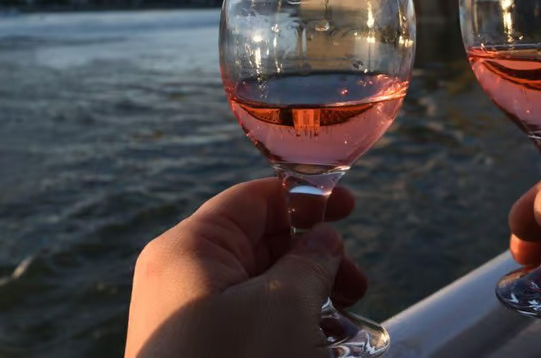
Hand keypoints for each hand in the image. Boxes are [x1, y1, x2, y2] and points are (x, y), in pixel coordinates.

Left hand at [125, 178, 366, 357]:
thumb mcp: (284, 306)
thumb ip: (311, 261)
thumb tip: (325, 240)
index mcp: (190, 250)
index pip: (251, 201)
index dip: (303, 198)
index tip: (349, 207)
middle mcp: (184, 279)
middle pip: (260, 244)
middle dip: (314, 258)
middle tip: (355, 281)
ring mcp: (192, 320)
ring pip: (262, 287)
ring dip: (311, 295)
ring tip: (348, 318)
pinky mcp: (205, 352)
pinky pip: (254, 323)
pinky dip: (292, 325)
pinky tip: (327, 343)